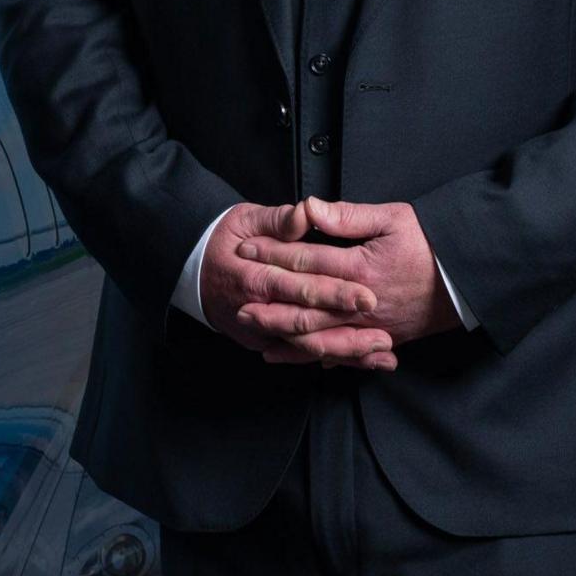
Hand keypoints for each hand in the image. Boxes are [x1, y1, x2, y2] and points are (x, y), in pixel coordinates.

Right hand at [200, 202, 384, 363]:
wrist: (190, 270)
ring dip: (345, 353)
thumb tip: (306, 213)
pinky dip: (331, 360)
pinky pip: (299, 356)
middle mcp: (254, 312)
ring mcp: (256, 333)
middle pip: (306, 327)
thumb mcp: (246, 219)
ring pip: (305, 349)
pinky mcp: (262, 343)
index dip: (334, 292)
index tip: (366, 295)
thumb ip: (279, 220)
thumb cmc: (223, 239)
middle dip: (347, 334)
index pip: (300, 287)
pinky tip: (362, 362)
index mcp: (254, 278)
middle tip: (384, 337)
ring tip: (383, 356)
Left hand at [234, 197, 456, 368]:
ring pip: (319, 334)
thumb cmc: (432, 244)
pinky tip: (297, 355)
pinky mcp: (382, 339)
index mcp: (360, 268)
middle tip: (238, 296)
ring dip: (285, 332)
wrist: (468, 280)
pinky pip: (343, 353)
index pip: (306, 260)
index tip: (246, 249)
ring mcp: (371, 326)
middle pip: (304, 304)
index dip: (273, 254)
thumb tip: (310, 207)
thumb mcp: (393, 219)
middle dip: (268, 299)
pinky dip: (317, 356)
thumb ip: (347, 216)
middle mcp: (360, 303)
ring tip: (257, 330)